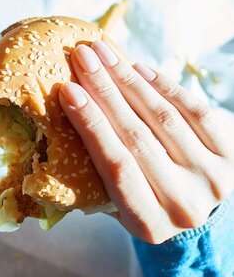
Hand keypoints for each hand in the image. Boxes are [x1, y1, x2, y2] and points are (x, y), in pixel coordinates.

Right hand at [58, 41, 233, 243]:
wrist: (196, 215)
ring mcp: (212, 180)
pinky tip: (139, 68)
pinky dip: (165, 86)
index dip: (91, 125)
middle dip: (105, 91)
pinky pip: (196, 112)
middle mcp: (184, 205)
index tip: (68, 89)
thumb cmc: (138, 201)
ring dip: (129, 80)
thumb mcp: (113, 203)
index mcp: (147, 223)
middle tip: (83, 56)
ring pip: (165, 119)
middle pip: (138, 137)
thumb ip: (92, 169)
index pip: (115, 167)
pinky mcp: (231, 157)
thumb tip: (60, 112)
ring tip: (104, 53)